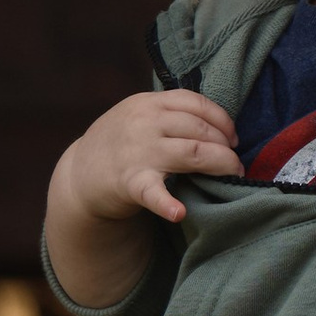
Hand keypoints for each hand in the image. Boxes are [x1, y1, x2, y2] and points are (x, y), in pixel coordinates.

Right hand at [45, 87, 238, 307]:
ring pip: (192, 153)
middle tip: (235, 162)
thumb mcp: (136, 115)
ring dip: (220, 164)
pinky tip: (178, 212)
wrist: (79, 175)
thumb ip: (168, 113)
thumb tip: (216, 123)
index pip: (195, 103)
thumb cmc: (117, 144)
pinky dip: (166, 203)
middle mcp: (144, 123)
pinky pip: (152, 192)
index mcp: (148, 103)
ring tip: (232, 175)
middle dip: (225, 146)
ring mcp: (138, 152)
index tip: (232, 137)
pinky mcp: (130, 183)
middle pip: (199, 129)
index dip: (222, 120)